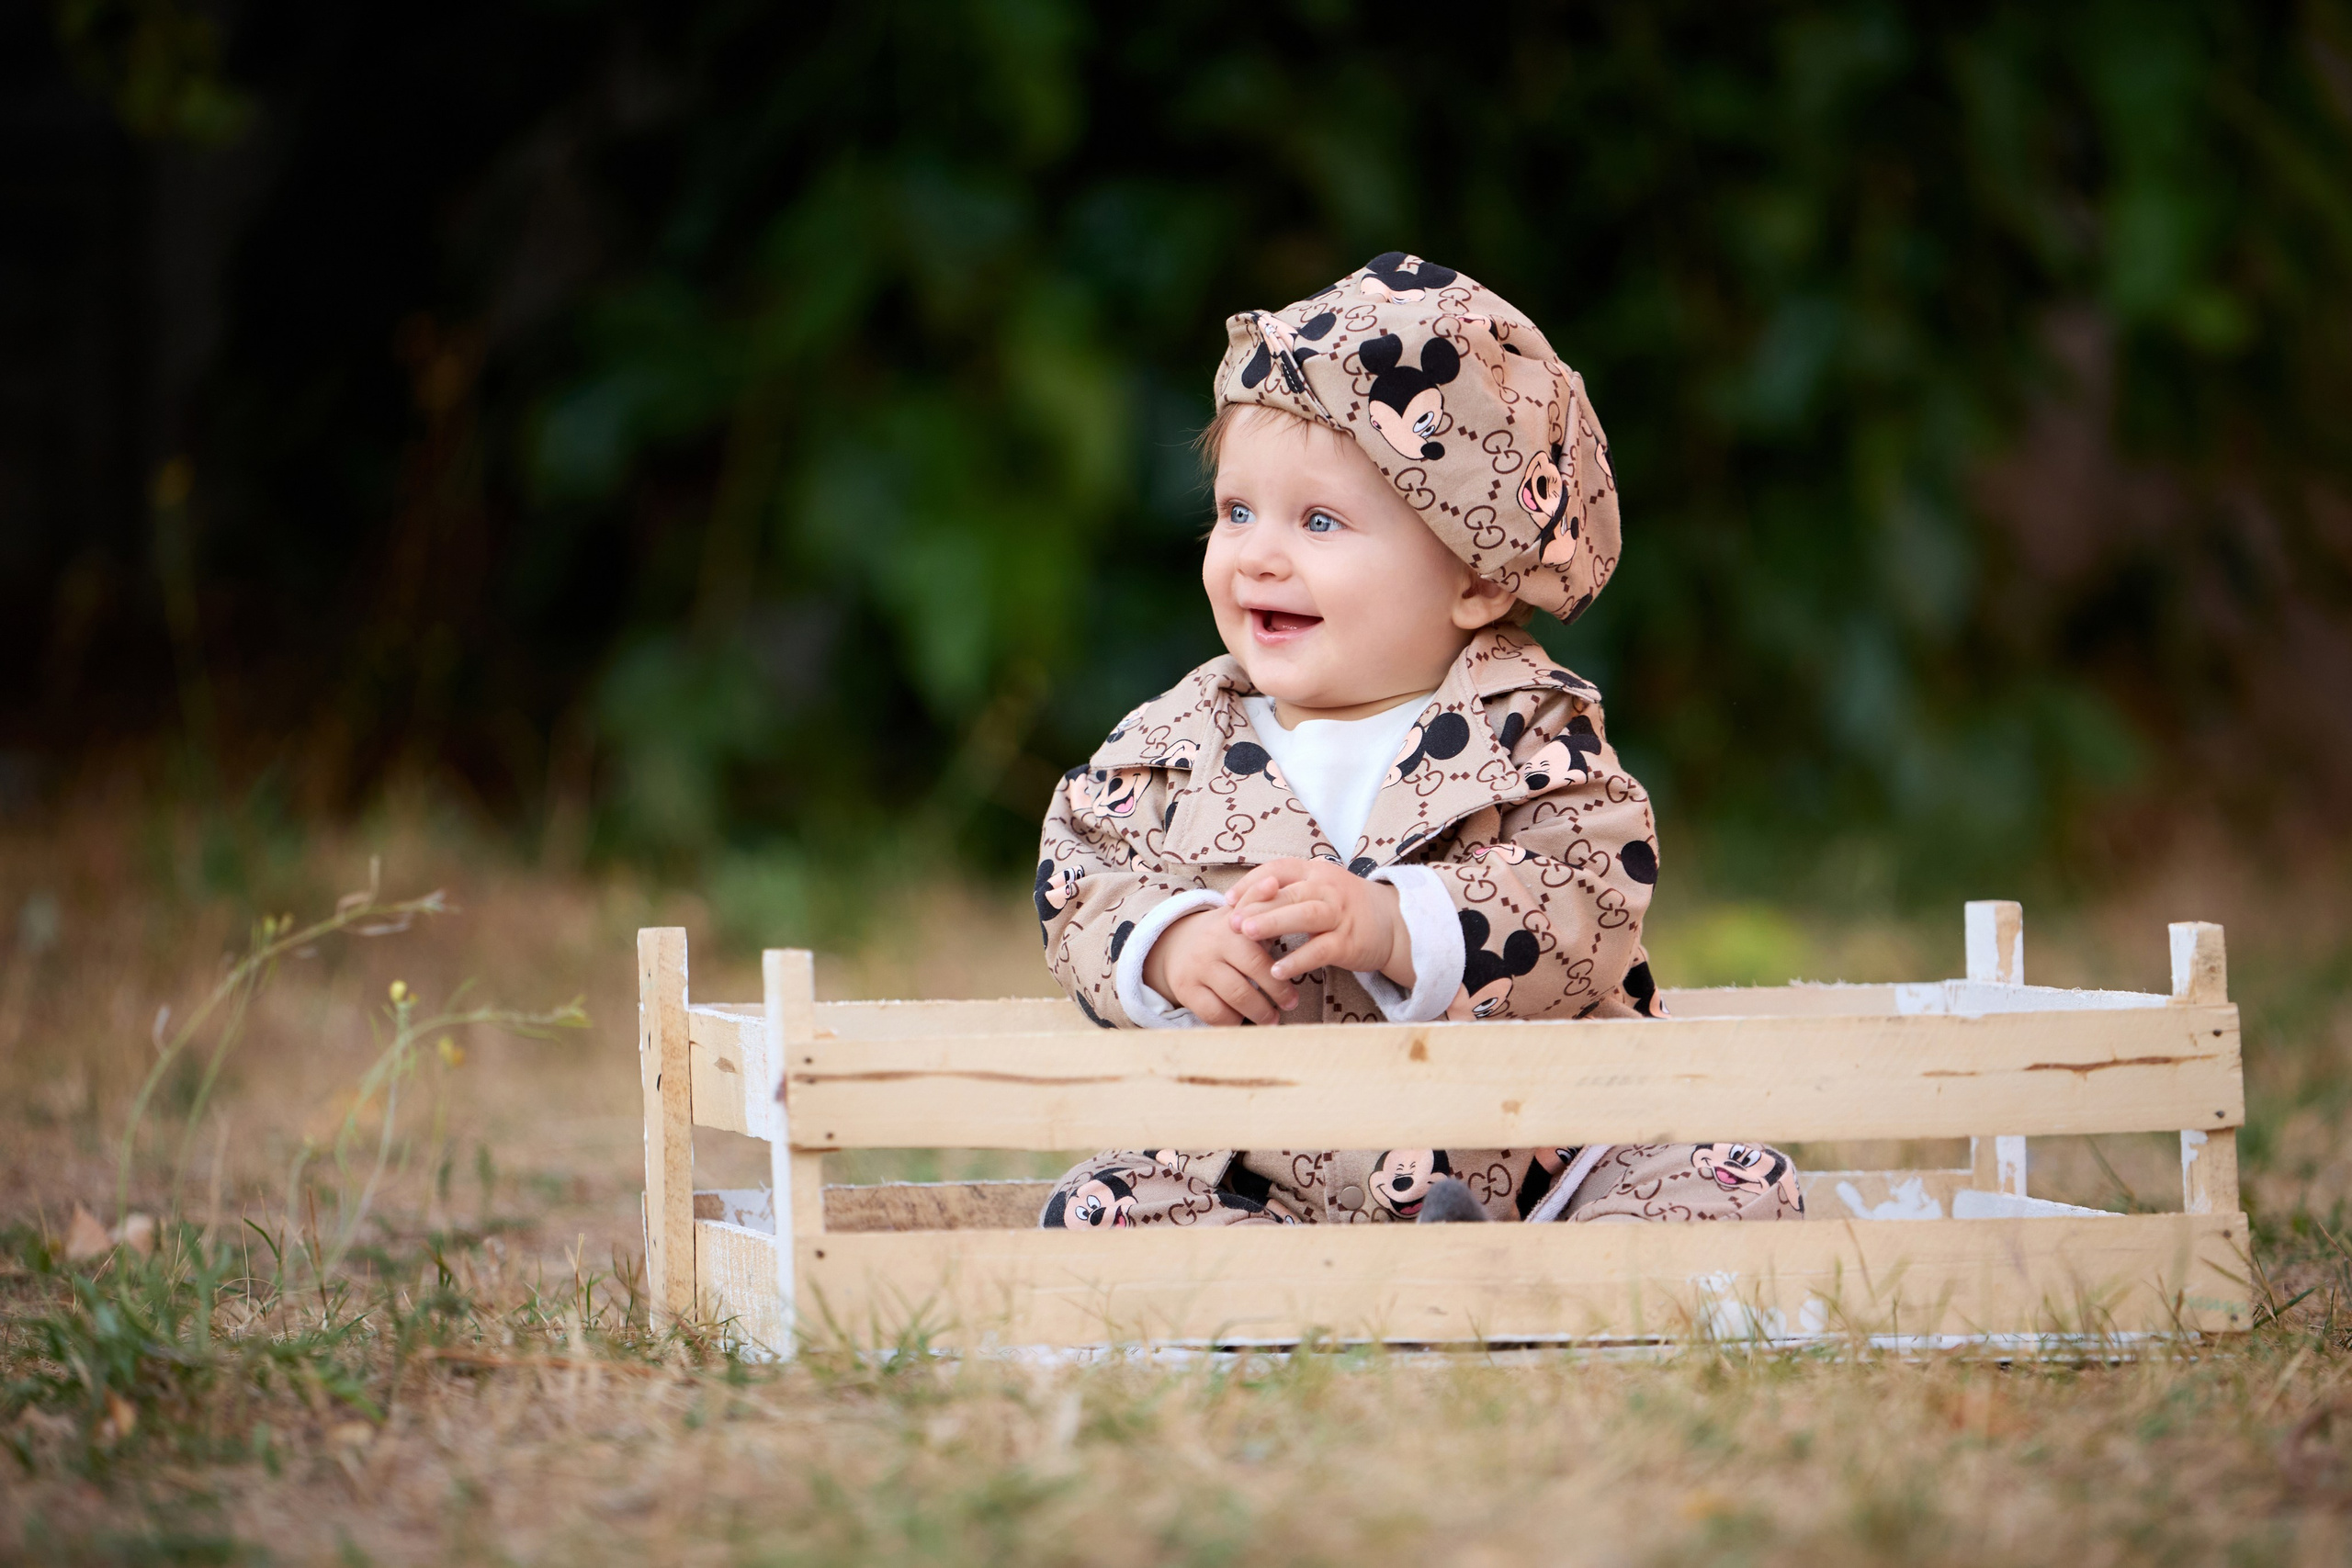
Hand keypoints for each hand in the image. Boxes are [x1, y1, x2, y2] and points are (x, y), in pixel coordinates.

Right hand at [1141, 906, 1298, 1025]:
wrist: (1177, 944)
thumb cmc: (1224, 932)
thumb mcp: (1240, 913)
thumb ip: (1259, 899)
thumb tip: (1274, 881)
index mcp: (1229, 927)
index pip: (1258, 950)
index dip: (1278, 972)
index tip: (1294, 981)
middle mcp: (1211, 947)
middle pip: (1251, 975)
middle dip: (1276, 993)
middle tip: (1291, 1004)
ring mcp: (1196, 970)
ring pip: (1234, 997)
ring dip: (1259, 1012)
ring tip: (1273, 1019)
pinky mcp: (1185, 991)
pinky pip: (1213, 1013)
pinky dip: (1233, 1020)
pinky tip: (1244, 1020)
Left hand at [1224, 857, 1412, 987]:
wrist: (1394, 924)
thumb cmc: (1346, 907)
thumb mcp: (1320, 889)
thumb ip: (1288, 891)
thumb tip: (1244, 902)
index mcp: (1316, 872)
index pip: (1278, 868)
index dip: (1252, 882)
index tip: (1229, 900)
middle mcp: (1328, 888)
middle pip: (1289, 892)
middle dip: (1257, 905)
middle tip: (1232, 921)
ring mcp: (1340, 914)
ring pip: (1304, 915)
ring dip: (1274, 923)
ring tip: (1248, 935)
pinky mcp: (1349, 941)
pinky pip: (1320, 950)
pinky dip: (1298, 960)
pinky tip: (1278, 971)